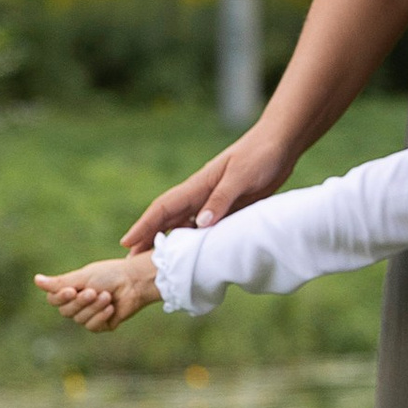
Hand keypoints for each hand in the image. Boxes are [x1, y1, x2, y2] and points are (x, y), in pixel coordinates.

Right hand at [35, 251, 160, 334]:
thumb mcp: (83, 277)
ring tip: (107, 296)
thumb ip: (60, 283)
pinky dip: (101, 316)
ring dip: (94, 308)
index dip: (61, 297)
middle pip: (66, 312)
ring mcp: (90, 316)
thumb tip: (36, 280)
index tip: (72, 290)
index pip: (54, 300)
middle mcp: (78, 304)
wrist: (134, 282)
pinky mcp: (102, 325)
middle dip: (81, 302)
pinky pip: (93, 326)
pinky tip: (111, 308)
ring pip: (80, 320)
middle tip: (95, 291)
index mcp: (71, 290)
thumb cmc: (109, 274)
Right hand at [121, 129, 296, 252]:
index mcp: (199, 185)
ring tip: (157, 262)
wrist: (280, 144)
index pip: (163, 208)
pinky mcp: (228, 207)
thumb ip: (221, 199)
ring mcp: (213, 201)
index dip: (144, 226)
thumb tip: (200, 224)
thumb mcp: (241, 177)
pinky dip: (194, 241)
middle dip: (148, 238)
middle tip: (131, 261)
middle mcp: (201, 195)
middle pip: (168, 219)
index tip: (126, 242)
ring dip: (169, 242)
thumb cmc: (260, 155)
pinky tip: (192, 254)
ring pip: (184, 225)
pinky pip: (205, 228)